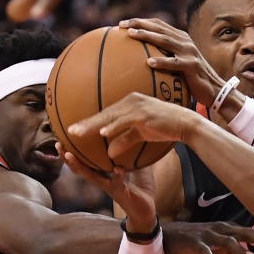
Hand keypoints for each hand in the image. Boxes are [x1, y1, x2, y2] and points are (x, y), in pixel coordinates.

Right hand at [60, 144, 156, 232]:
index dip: (73, 150)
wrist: (146, 209)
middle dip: (66, 157)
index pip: (84, 160)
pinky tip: (118, 170)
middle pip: (79, 168)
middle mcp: (102, 179)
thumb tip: (131, 132)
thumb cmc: (139, 186)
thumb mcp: (135, 165)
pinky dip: (118, 176)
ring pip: (90, 176)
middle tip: (57, 144)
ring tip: (69, 156)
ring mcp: (109, 187)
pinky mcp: (120, 193)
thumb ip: (130, 152)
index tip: (63, 136)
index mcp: (103, 172)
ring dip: (78, 166)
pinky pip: (117, 183)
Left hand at [67, 93, 207, 160]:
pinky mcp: (144, 113)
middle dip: (85, 123)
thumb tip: (109, 152)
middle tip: (68, 131)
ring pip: (110, 117)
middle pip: (103, 113)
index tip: (74, 130)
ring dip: (93, 125)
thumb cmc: (164, 126)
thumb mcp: (141, 135)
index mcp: (128, 104)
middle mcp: (130, 101)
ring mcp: (137, 106)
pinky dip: (114, 127)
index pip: (105, 114)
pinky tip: (103, 134)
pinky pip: (125, 122)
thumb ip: (124, 140)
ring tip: (78, 133)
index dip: (89, 122)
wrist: (185, 123)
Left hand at [120, 18, 226, 105]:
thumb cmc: (192, 80)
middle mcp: (185, 41)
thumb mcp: (178, 64)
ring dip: (148, 36)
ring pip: (165, 41)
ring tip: (132, 35)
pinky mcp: (193, 66)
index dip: (141, 21)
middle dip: (140, 24)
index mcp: (180, 38)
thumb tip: (140, 61)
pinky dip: (162, 62)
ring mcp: (190, 53)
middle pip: (159, 28)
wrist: (215, 90)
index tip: (122, 24)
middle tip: (122, 25)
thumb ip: (164, 57)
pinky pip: (175, 63)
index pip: (158, 24)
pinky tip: (149, 63)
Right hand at [162, 221, 253, 253]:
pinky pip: (205, 251)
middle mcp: (221, 229)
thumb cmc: (199, 241)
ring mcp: (208, 235)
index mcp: (228, 230)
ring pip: (227, 242)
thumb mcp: (219, 248)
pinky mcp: (195, 243)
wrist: (171, 236)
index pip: (251, 234)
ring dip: (240, 251)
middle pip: (244, 234)